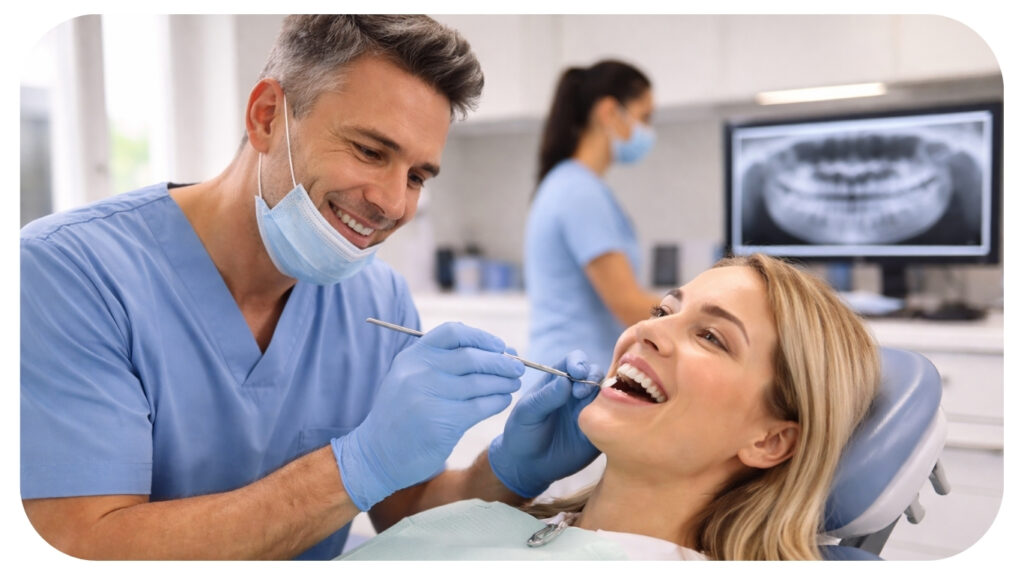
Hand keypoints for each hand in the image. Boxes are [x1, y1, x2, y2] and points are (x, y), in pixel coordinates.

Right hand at [333, 322, 524, 510]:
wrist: (377, 454)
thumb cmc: (402, 414)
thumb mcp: (409, 378)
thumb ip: (441, 362)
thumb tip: (496, 350)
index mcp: (412, 356)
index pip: (453, 332)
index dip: (482, 337)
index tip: (501, 347)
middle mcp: (418, 372)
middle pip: (472, 357)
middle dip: (501, 362)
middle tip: (518, 367)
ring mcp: (429, 397)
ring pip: (480, 383)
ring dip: (503, 382)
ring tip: (514, 384)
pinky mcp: (442, 422)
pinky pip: (481, 406)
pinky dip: (497, 402)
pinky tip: (503, 401)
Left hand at [487, 350, 601, 497]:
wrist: (527, 465)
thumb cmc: (522, 433)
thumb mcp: (527, 413)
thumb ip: (545, 397)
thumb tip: (566, 381)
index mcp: (558, 380)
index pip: (575, 361)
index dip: (579, 362)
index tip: (576, 372)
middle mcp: (578, 392)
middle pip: (596, 374)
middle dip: (592, 378)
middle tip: (580, 393)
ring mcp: (590, 410)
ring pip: (608, 395)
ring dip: (605, 396)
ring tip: (591, 408)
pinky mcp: (599, 431)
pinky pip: (614, 420)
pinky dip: (614, 417)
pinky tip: (605, 423)